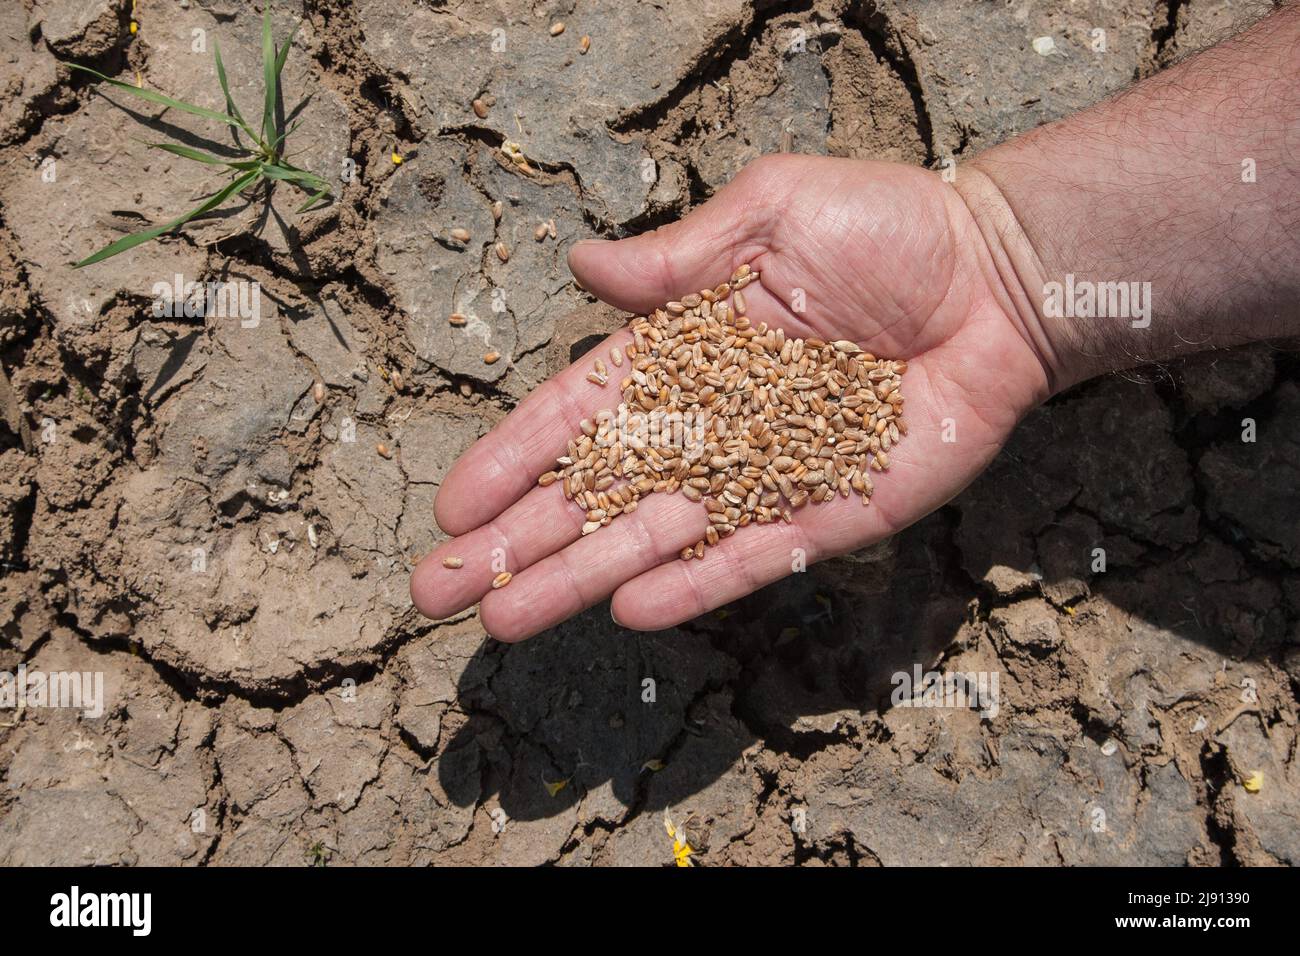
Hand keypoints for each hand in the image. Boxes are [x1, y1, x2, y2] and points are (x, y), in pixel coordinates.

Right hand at [410, 154, 1052, 640]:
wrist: (998, 276)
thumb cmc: (887, 227)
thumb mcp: (768, 215)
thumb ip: (675, 259)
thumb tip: (579, 267)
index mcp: (684, 350)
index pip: (579, 413)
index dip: (513, 457)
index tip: (453, 505)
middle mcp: (711, 422)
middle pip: (596, 491)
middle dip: (517, 541)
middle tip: (437, 590)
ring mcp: (765, 474)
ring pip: (655, 536)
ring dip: (578, 577)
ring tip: (503, 618)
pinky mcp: (828, 512)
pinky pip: (750, 557)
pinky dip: (691, 584)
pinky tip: (625, 608)